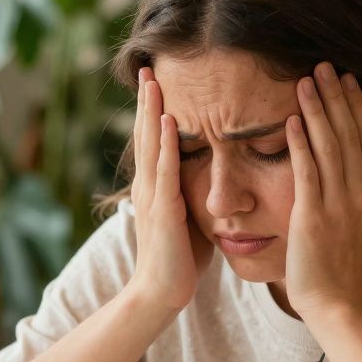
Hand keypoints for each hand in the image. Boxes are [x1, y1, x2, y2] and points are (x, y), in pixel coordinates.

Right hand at [124, 67, 212, 311]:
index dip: (154, 112)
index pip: (154, 141)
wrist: (160, 294)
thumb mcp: (188, 219)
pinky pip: (166, 171)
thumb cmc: (178, 261)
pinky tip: (171, 122)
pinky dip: (168, 145)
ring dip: (153, 112)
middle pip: (147, 134)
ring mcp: (153, 196)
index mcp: (155, 188)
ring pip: (152, 145)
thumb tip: (214, 180)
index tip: (157, 82)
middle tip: (147, 67)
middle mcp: (148, 186)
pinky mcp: (164, 210)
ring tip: (153, 81)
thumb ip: (194, 195)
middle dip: (147, 101)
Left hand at [283, 62, 361, 316]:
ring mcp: (338, 204)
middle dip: (338, 96)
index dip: (357, 107)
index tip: (349, 80)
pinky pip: (308, 172)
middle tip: (326, 65)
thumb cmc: (346, 270)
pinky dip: (301, 143)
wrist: (341, 305)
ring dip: (318, 109)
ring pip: (330, 146)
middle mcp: (360, 193)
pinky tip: (294, 119)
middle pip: (350, 133)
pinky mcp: (314, 217)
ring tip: (307, 80)